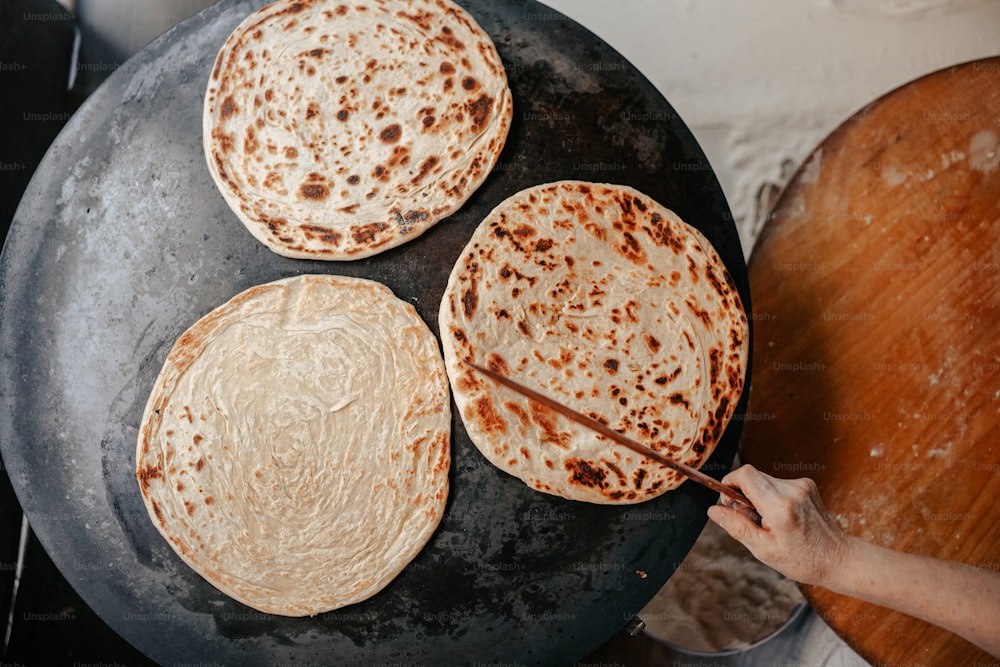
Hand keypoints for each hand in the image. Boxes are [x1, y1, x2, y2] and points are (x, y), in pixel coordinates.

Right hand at [707, 464, 849, 586]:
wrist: (838, 559)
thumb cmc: (802, 560)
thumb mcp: (763, 550)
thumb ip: (736, 526)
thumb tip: (713, 510)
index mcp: (779, 507)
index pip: (745, 475)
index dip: (730, 482)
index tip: (728, 500)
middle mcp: (792, 490)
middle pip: (753, 476)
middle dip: (743, 493)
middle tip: (750, 518)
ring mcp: (802, 485)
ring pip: (764, 480)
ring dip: (758, 496)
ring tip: (769, 521)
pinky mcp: (807, 484)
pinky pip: (778, 483)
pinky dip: (772, 496)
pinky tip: (782, 517)